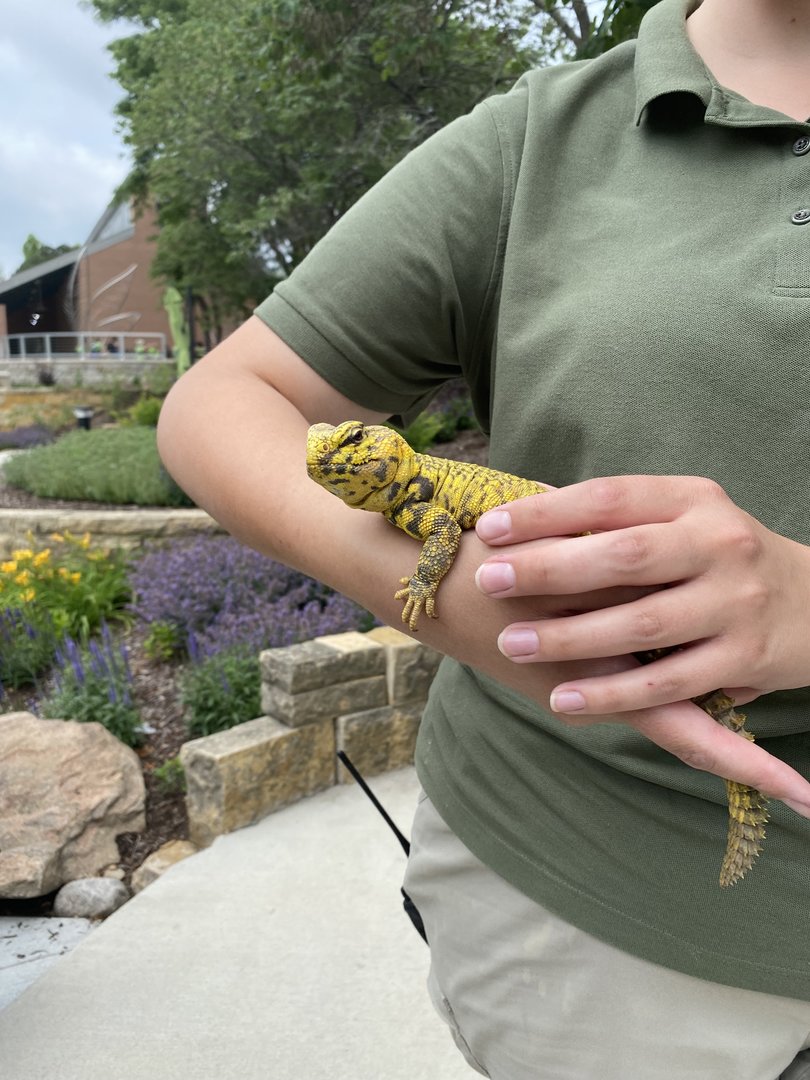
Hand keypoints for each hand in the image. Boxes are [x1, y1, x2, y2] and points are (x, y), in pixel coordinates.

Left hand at [473, 474, 809, 812]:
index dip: (546, 512)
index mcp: (693, 499)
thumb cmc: (719, 556)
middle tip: (489, 581)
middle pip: (622, 555)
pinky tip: (565, 698)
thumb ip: (615, 516)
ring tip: (512, 643)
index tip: (490, 527)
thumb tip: (526, 499)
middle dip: (548, 569)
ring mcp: (734, 601)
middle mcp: (718, 543)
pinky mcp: (745, 657)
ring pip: (642, 622)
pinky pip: (669, 681)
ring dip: (571, 637)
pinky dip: (613, 693)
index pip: (609, 496)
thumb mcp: (680, 517)